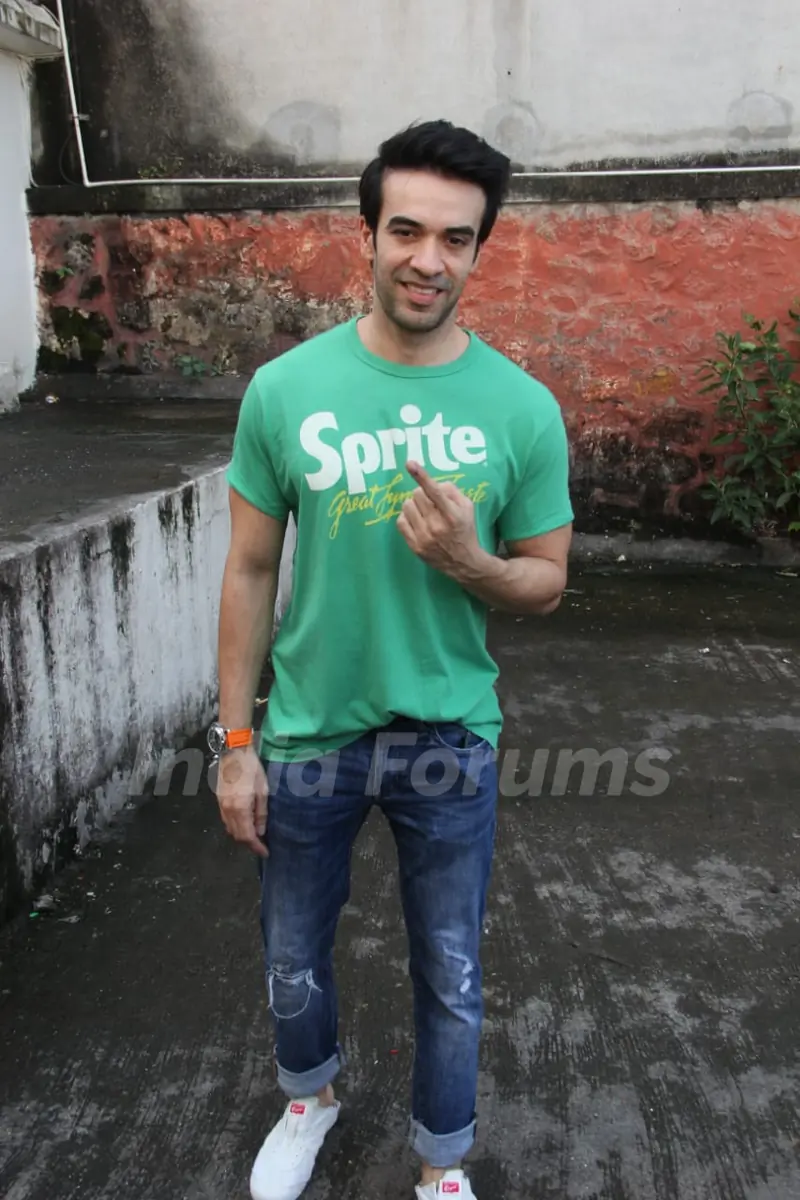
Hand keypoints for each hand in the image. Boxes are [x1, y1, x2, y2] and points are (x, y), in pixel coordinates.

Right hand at [214, 745, 268, 857]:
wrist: (233, 751)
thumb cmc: (252, 768)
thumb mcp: (263, 790)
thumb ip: (261, 812)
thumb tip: (260, 831)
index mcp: (240, 808)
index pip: (247, 836)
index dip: (256, 847)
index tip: (265, 853)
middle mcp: (228, 810)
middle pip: (237, 836)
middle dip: (249, 844)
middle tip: (262, 845)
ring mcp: (221, 806)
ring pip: (230, 829)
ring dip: (241, 835)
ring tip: (254, 835)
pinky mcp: (218, 800)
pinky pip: (226, 820)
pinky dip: (235, 826)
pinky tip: (244, 823)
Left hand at [397, 461, 482, 576]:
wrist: (463, 562)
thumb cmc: (465, 530)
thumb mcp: (467, 507)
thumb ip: (452, 491)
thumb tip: (434, 483)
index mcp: (452, 515)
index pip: (434, 491)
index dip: (421, 475)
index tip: (409, 463)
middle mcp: (437, 526)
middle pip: (417, 494)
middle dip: (422, 494)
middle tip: (429, 503)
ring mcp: (424, 537)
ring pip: (407, 506)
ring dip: (413, 505)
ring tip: (423, 513)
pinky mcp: (414, 546)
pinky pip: (400, 521)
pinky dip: (406, 517)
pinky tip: (416, 521)